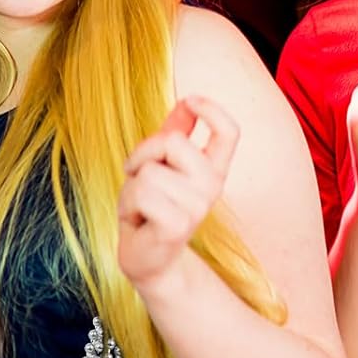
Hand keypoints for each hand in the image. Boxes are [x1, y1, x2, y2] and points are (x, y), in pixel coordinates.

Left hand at [118, 97, 237, 292]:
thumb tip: (186, 101)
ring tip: (139, 206)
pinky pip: (140, 194)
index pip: (229, 132)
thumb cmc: (151, 207)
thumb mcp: (160, 164)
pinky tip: (137, 220)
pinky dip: (128, 205)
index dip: (212, 110)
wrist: (146, 257)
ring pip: (149, 171)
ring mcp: (197, 207)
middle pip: (173, 142)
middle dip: (144, 153)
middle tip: (139, 175)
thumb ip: (174, 133)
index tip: (191, 100)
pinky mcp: (177, 226)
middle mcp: (211, 187)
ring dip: (131, 186)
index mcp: (212, 169)